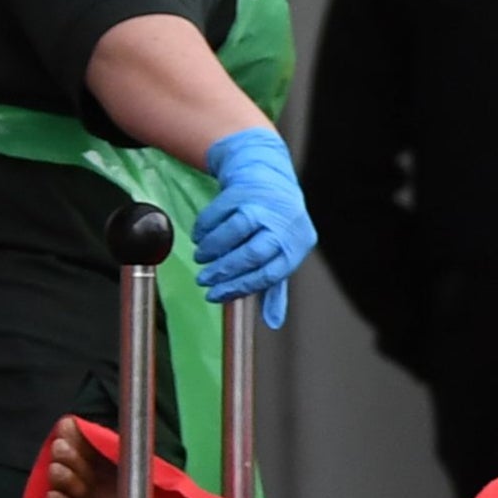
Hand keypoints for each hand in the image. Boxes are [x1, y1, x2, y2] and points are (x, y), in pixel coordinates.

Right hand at [192, 126, 314, 321]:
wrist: (267, 174)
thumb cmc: (275, 223)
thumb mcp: (281, 252)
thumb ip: (275, 288)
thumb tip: (272, 323)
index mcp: (296, 246)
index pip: (269, 275)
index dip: (238, 288)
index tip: (214, 296)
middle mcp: (285, 225)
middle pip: (252, 254)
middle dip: (223, 271)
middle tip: (203, 278)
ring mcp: (265, 205)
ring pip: (236, 232)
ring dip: (213, 248)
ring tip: (202, 256)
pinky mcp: (245, 189)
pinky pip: (220, 212)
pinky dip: (206, 227)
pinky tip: (200, 236)